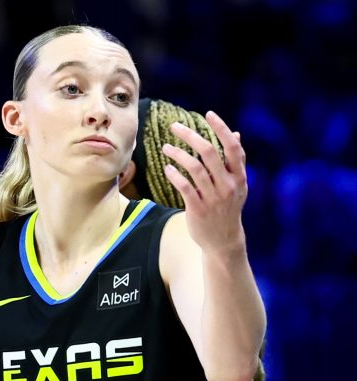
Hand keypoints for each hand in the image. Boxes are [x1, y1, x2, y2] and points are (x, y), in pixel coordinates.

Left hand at [161, 111, 247, 254]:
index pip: (232, 147)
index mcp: (240, 177)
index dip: (221, 128)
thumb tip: (236, 134)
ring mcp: (214, 197)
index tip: (208, 114)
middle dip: (190, 136)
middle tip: (174, 127)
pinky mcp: (198, 208)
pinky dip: (174, 174)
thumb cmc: (228, 208)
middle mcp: (228, 185)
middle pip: (209, 152)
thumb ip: (237, 161)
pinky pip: (184, 186)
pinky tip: (167, 168)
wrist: (223, 241)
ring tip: (165, 147)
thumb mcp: (238, 185)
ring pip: (194, 168)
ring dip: (177, 154)